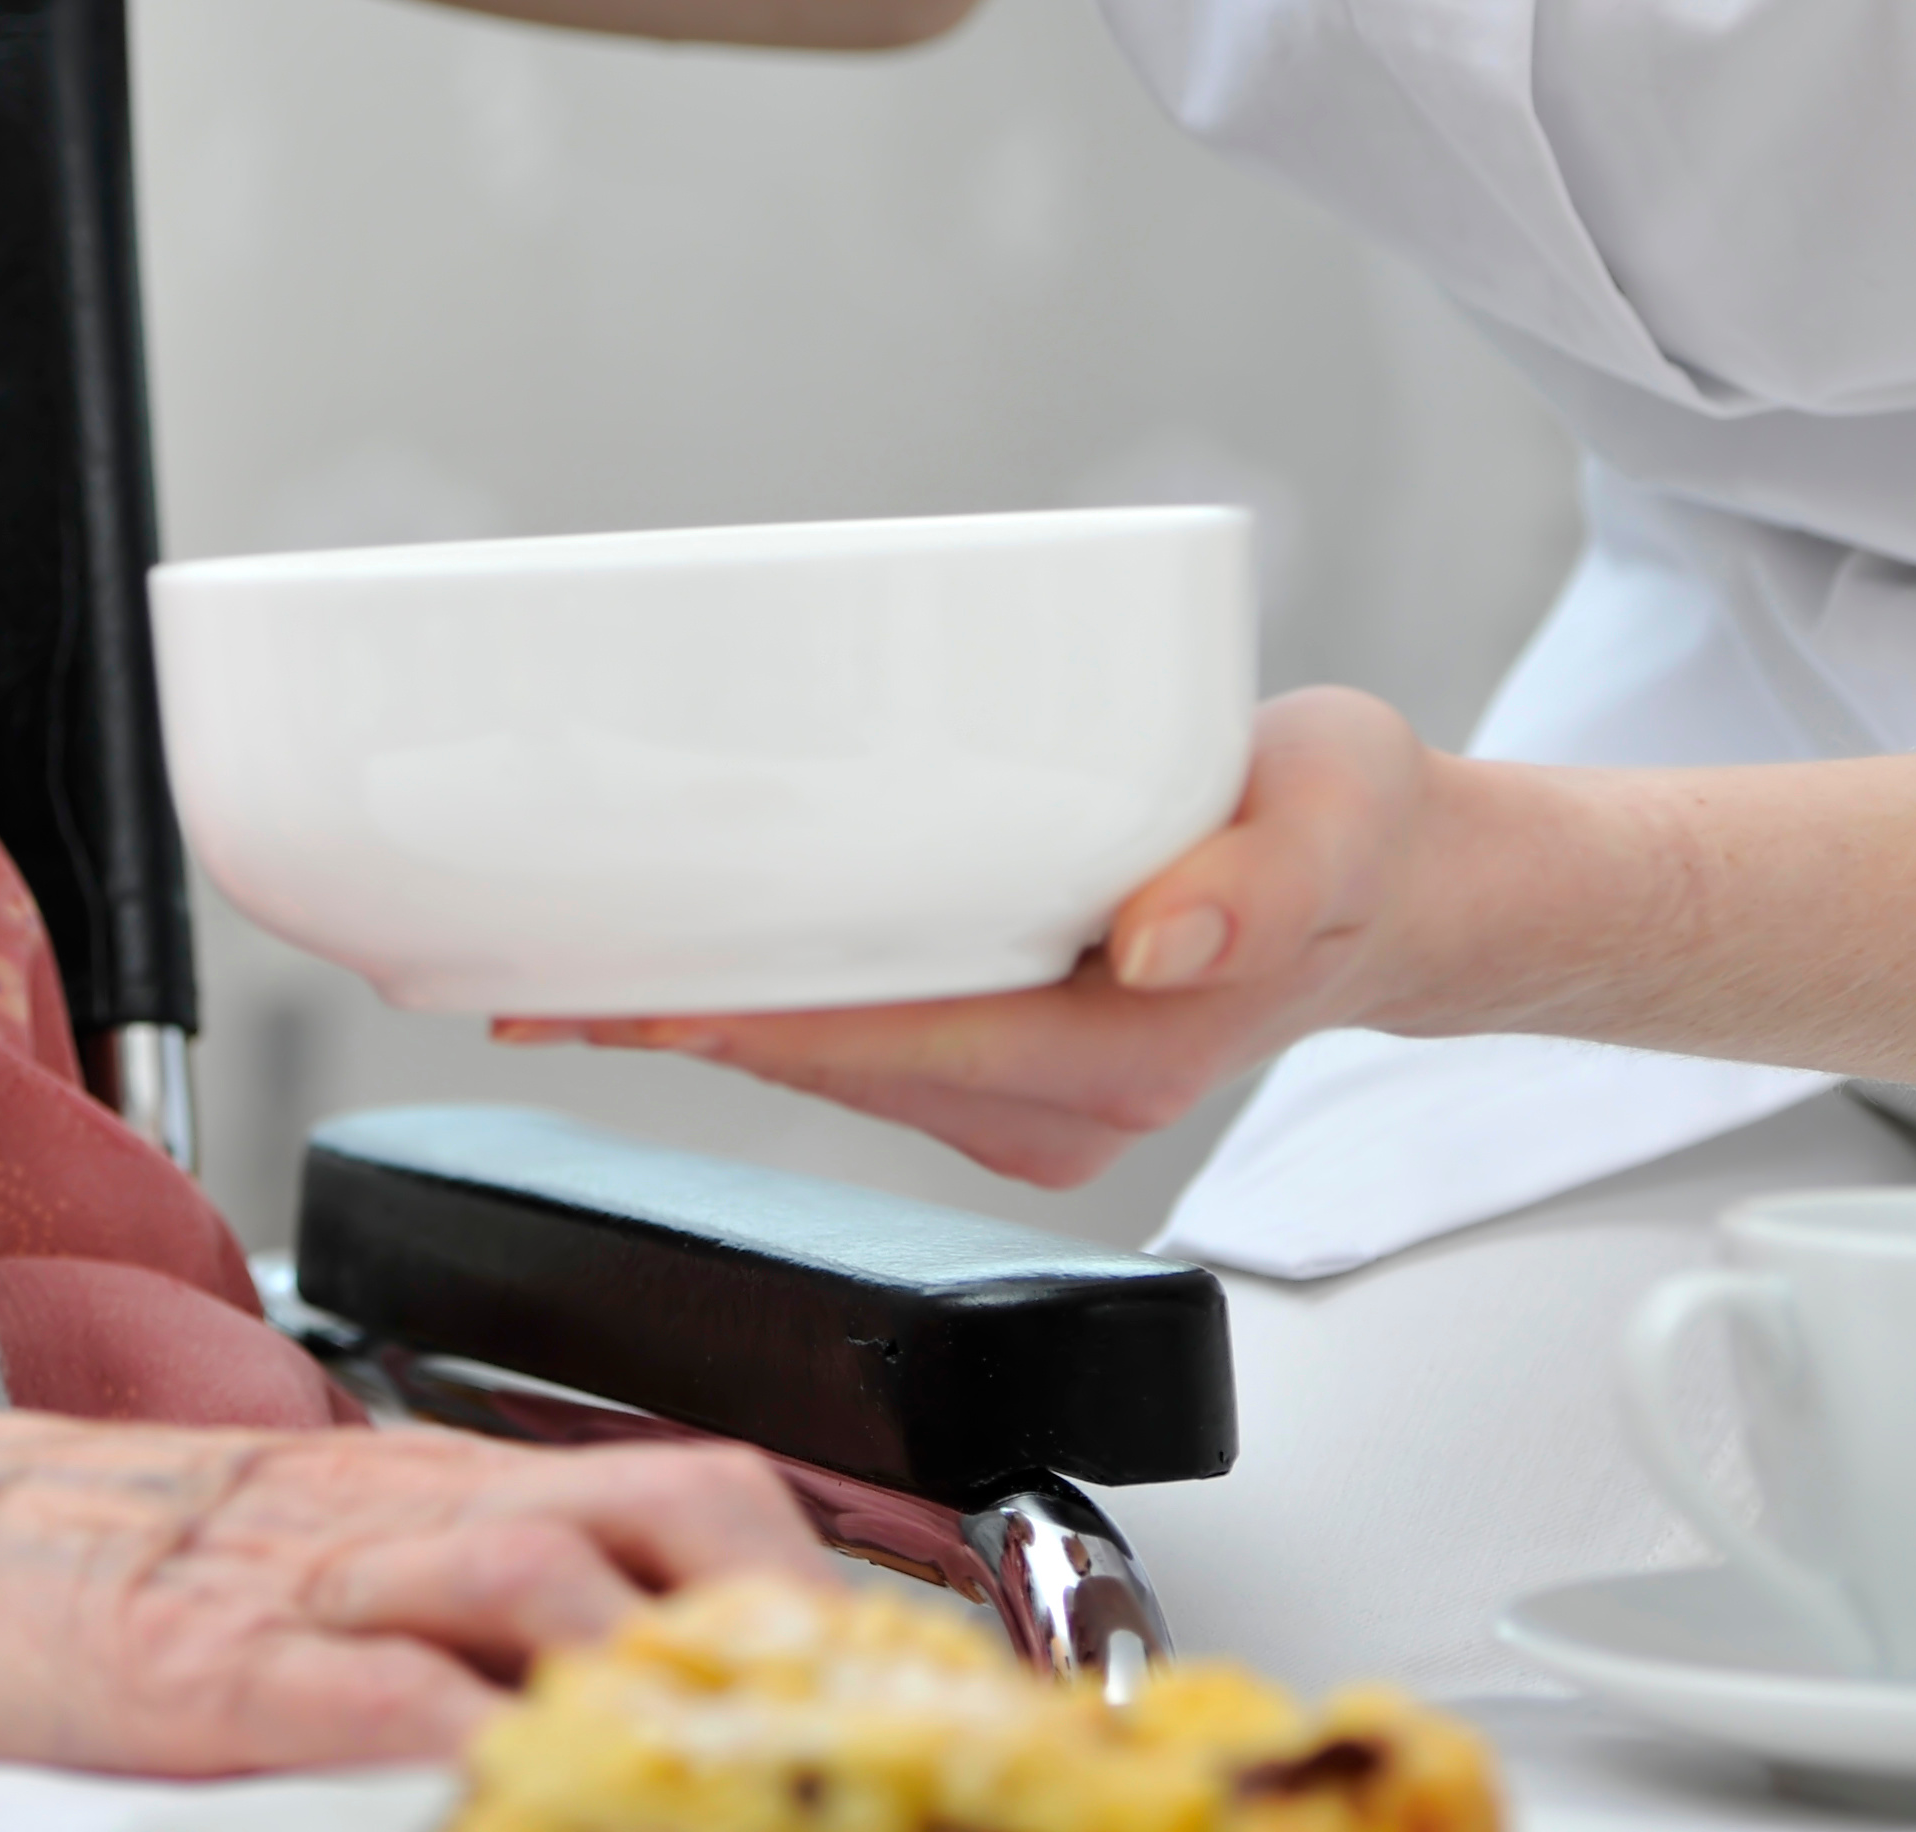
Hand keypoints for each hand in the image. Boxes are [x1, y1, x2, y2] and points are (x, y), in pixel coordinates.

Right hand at [0, 1406, 821, 1772]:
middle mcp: (405, 1515)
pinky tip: (500, 1770)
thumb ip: (475, 1621)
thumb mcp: (333, 1570)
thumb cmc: (117, 1578)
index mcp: (451, 1497)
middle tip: (834, 1728)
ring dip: (646, 1676)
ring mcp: (302, 1579)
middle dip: (778, 1620)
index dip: (818, 1581)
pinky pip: (352, 1681)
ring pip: (533, 1576)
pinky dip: (449, 1730)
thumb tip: (636, 1709)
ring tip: (710, 1765)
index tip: (908, 1692)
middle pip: (661, 1510)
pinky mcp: (192, 1660)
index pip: (691, 1496)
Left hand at [504, 689, 1501, 1185]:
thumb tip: (1162, 941)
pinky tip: (683, 959)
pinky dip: (770, 1005)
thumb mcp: (1337, 810)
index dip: (747, 1021)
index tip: (620, 995)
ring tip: (556, 960)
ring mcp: (1030, 1104)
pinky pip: (860, 1046)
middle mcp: (1060, 1105)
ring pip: (829, 1064)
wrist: (1401, 888)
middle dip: (674, 1022)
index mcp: (1121, 1054)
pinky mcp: (1011, 1075)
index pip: (891, 1045)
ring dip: (706, 1014)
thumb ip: (1261, 875)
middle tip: (514, 973)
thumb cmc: (1358, 833)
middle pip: (828, 1066)